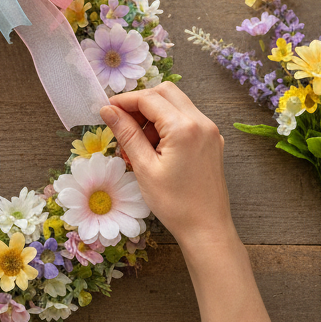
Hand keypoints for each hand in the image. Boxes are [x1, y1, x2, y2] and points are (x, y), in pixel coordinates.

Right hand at [101, 83, 236, 260]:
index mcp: (184, 127)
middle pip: (166, 92)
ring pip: (177, 104)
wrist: (207, 229)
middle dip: (141, 103)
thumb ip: (127, 134)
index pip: (149, 98)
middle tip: (123, 124)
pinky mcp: (213, 141)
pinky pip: (187, 119)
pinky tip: (157, 148)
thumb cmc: (175, 204)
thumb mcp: (144, 168)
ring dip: (155, 114)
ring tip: (139, 143)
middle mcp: (202, 122)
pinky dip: (169, 124)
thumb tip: (108, 110)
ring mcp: (210, 131)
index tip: (107, 111)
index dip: (124, 101)